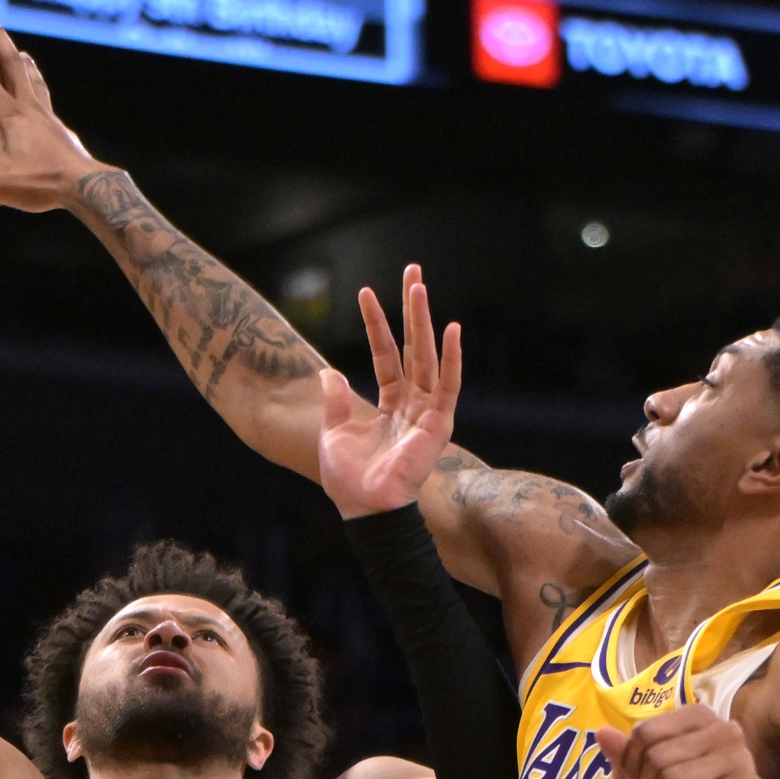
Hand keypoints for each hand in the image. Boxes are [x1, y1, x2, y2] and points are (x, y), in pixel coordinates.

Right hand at [0, 14, 108, 211]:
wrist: (86, 188)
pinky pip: (45, 99)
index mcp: (8, 113)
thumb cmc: (38, 185)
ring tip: (18, 51)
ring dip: (21, 60)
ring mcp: (47, 115)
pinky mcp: (60, 128)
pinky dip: (38, 88)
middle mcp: (29, 106)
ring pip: (33, 77)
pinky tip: (40, 99)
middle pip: (11, 60)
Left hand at [320, 270, 463, 517]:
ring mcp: (427, 412)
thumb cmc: (349, 479)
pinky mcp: (438, 424)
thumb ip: (335, 400)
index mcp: (389, 404)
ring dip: (424, 321)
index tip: (366, 292)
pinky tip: (451, 329)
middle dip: (412, 309)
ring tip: (419, 286)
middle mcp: (412, 403)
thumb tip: (328, 372)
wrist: (364, 507)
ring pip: (427, 357)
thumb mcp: (333, 432)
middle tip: (412, 271)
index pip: (386, 354)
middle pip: (413, 346)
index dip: (376, 324)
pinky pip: (447, 385)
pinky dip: (451, 358)